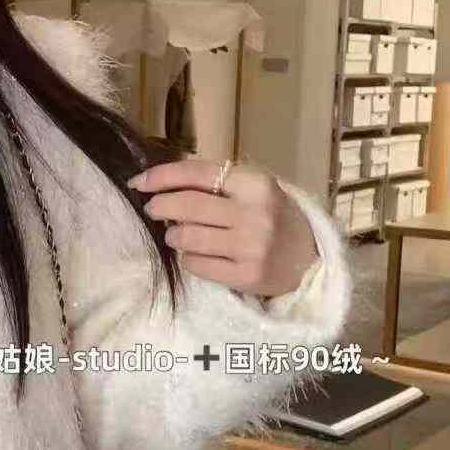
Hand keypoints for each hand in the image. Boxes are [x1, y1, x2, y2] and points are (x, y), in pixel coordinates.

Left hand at [127, 159, 318, 298]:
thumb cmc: (272, 217)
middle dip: (160, 206)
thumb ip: (214, 182)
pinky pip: (195, 264)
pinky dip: (187, 258)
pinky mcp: (245, 276)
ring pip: (185, 237)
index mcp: (255, 183)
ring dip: (173, 234)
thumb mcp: (252, 189)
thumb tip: (159, 183)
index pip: (197, 173)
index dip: (161, 176)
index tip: (138, 182)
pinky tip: (196, 254)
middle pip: (186, 205)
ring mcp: (250, 247)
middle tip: (154, 209)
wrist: (310, 259)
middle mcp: (254, 213)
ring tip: (178, 233)